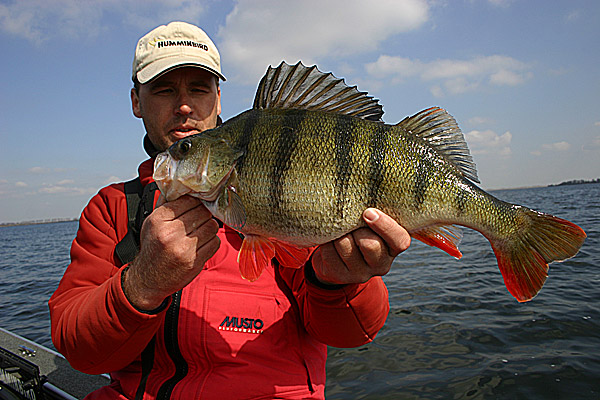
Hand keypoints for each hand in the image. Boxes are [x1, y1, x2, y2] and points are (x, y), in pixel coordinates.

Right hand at [122, 195, 219, 310]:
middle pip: (202, 213)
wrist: (148, 279)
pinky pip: (215, 243)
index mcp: (159, 220)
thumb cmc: (152, 248)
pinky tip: (202, 244)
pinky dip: (212, 241)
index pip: (188, 200)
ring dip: (209, 228)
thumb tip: (179, 185)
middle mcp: (170, 233)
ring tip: (200, 232)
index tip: (197, 204)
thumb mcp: (151, 223)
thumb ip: (165, 204)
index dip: (196, 201)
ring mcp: (184, 249)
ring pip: (212, 226)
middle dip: (204, 215)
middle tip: (200, 219)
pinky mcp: (195, 262)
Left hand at [311, 208, 410, 284]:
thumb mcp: (369, 222)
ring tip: (338, 229)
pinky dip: (326, 242)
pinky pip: (329, 253)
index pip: (400, 240)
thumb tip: (360, 191)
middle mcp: (382, 263)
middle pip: (370, 244)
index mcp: (394, 247)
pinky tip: (329, 240)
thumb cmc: (357, 229)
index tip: (368, 212)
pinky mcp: (341, 276)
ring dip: (338, 233)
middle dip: (355, 228)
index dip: (385, 226)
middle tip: (348, 221)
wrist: (336, 256)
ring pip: (346, 246)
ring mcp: (361, 273)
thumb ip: (373, 212)